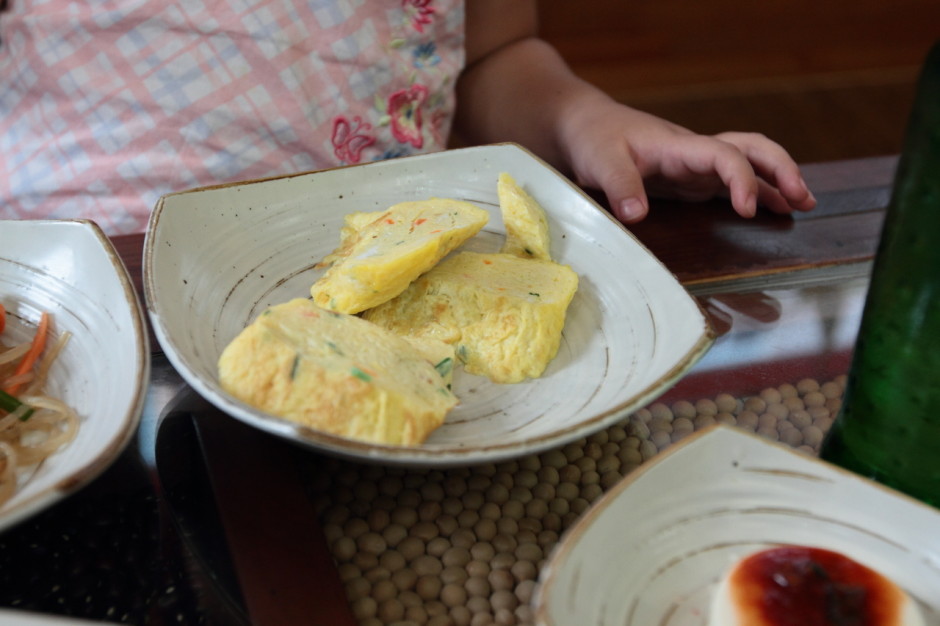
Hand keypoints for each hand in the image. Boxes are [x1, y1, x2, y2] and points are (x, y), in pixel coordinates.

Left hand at [557, 95, 816, 222]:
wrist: (584, 126)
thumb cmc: (594, 139)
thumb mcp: (600, 162)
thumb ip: (619, 186)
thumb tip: (636, 215)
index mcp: (679, 146)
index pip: (724, 155)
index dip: (742, 179)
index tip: (746, 209)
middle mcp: (695, 152)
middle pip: (751, 150)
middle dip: (780, 171)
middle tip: (803, 199)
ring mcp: (695, 165)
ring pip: (748, 162)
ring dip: (777, 180)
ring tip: (804, 205)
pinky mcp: (689, 178)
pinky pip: (730, 181)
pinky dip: (756, 192)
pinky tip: (772, 208)